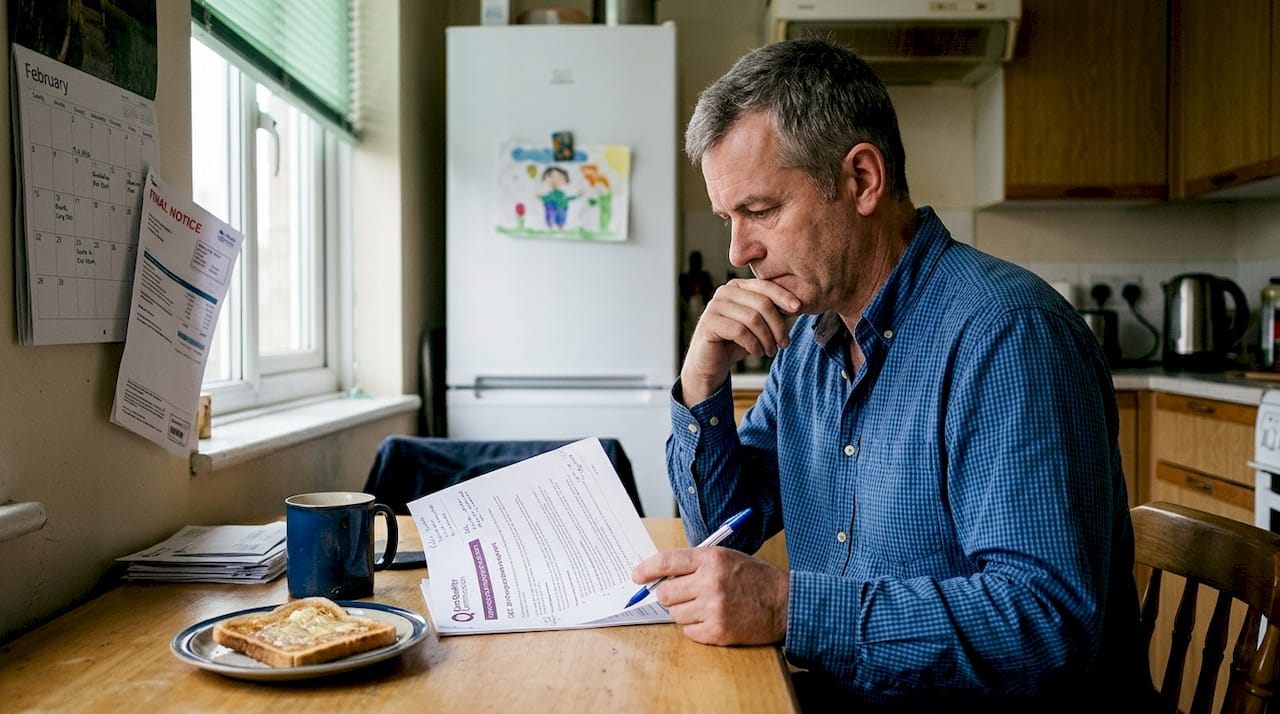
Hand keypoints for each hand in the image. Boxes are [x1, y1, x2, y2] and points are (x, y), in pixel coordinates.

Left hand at [631, 546, 787, 645]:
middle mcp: (711, 582)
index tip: (636, 576)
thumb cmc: (755, 579)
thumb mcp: (727, 558)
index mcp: (712, 559)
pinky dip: (695, 628)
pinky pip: (688, 632)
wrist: (785, 604)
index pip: (667, 561)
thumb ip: (695, 564)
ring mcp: (714, 609)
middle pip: (665, 593)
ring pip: (675, 614)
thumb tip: (660, 576)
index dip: (646, 569)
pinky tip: (712, 619)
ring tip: (705, 606)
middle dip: (668, 595)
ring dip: (684, 612)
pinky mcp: (718, 632)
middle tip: (681, 595)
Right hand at [680, 278, 798, 404]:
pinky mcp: (708, 323)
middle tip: (784, 343)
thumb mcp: (759, 324)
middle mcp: (724, 292)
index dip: (784, 296)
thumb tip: (797, 305)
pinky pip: (740, 331)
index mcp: (737, 286)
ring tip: (771, 351)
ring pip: (752, 318)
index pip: (765, 286)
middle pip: (762, 303)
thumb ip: (773, 312)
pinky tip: (757, 352)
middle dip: (777, 325)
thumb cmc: (737, 342)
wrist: (712, 363)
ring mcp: (714, 306)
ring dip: (767, 338)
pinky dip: (753, 344)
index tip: (799, 308)